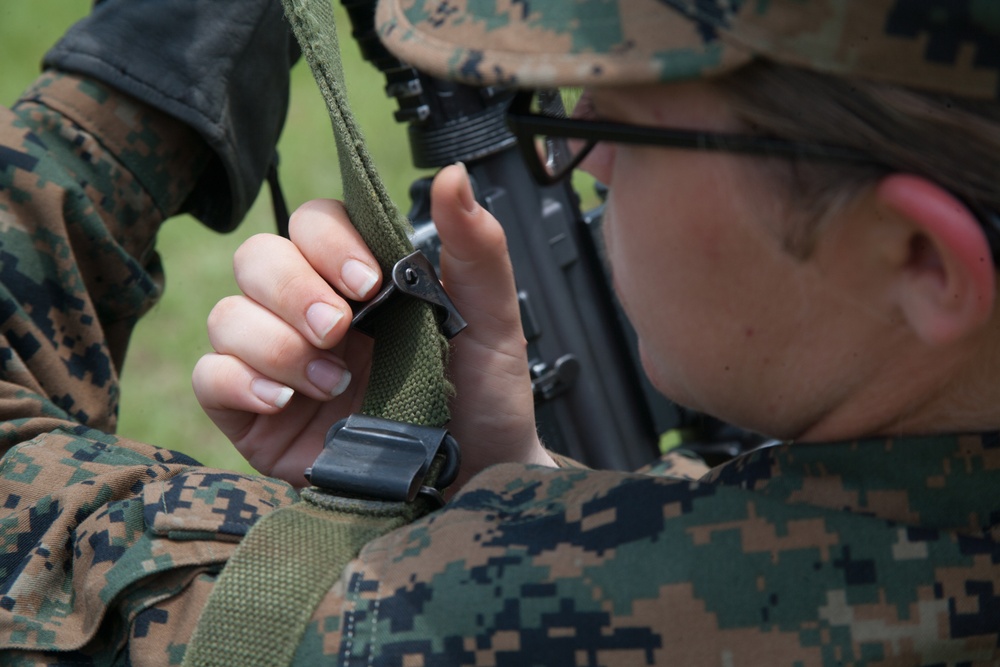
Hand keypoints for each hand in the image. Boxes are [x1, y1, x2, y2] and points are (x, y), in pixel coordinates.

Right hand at [193, 164, 553, 487]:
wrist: (474, 481)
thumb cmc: (482, 400)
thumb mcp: (492, 322)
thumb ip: (476, 249)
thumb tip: (453, 175)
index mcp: (362, 280)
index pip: (313, 223)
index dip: (327, 241)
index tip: (367, 281)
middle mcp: (312, 311)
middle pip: (258, 258)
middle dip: (293, 289)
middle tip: (338, 330)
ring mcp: (279, 361)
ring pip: (228, 315)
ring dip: (274, 343)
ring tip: (332, 382)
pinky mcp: (254, 416)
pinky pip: (210, 377)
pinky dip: (239, 381)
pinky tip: (286, 402)